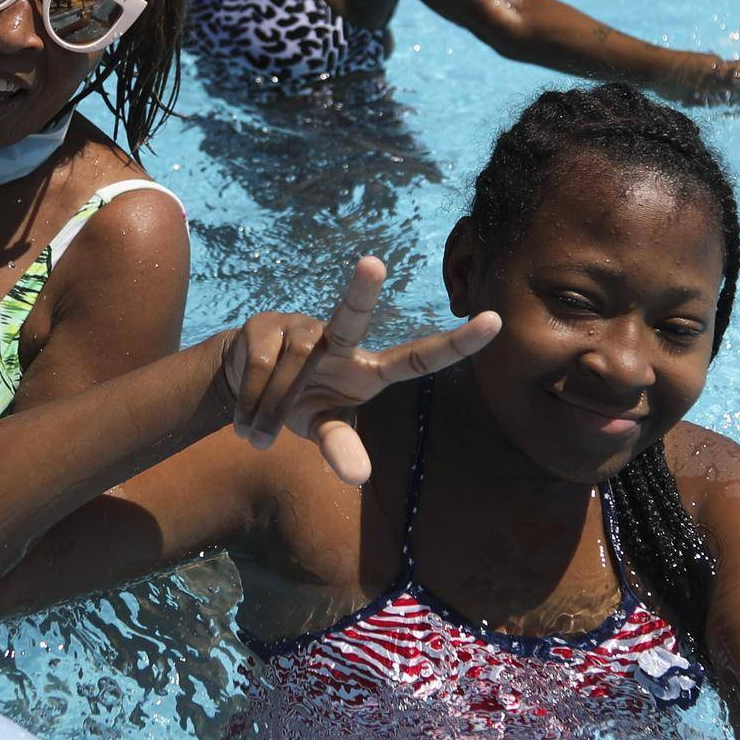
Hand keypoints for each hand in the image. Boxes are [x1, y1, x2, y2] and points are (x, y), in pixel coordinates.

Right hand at [221, 257, 500, 485]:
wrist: (243, 382)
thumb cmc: (302, 403)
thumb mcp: (323, 428)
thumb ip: (342, 445)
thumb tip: (360, 476)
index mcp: (369, 369)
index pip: (419, 358)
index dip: (457, 344)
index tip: (496, 321)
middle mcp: (340, 339)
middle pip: (352, 316)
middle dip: (361, 290)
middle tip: (373, 262)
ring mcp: (301, 326)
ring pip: (290, 372)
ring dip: (270, 412)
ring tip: (257, 438)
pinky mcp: (265, 325)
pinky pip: (260, 372)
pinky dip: (251, 404)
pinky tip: (244, 423)